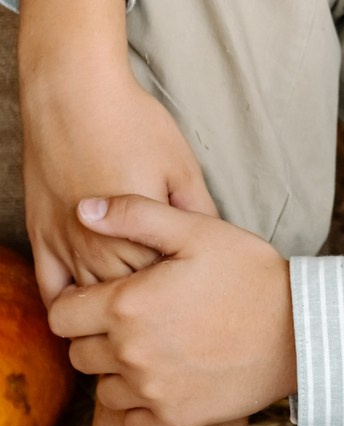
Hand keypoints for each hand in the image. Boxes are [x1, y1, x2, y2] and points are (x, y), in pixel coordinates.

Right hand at [19, 0, 215, 302]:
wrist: (74, 95)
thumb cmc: (134, 124)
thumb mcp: (182, 166)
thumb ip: (198, 213)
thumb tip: (218, 245)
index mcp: (143, 234)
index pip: (167, 288)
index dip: (184, 298)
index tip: (200, 306)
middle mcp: (102, 248)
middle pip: (129, 302)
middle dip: (152, 314)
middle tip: (171, 327)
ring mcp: (68, 245)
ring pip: (90, 302)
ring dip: (110, 318)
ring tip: (135, 330)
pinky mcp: (42, 236)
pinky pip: (49, 288)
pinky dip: (66, 306)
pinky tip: (83, 315)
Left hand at [50, 195, 297, 425]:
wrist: (303, 329)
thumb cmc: (252, 273)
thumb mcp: (197, 230)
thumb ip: (135, 215)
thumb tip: (83, 209)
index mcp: (127, 304)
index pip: (61, 315)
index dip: (76, 303)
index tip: (104, 296)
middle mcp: (130, 353)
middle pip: (78, 353)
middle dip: (96, 335)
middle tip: (134, 318)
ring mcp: (151, 391)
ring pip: (102, 387)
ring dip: (116, 370)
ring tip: (152, 347)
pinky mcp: (174, 418)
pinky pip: (129, 420)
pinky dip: (138, 403)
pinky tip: (164, 379)